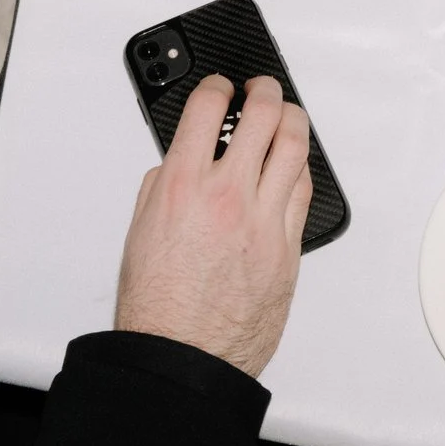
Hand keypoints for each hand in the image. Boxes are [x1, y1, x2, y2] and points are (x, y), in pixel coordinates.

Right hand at [114, 74, 312, 377]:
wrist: (183, 359)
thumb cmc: (157, 305)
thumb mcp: (140, 229)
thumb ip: (165, 185)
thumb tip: (183, 160)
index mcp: (182, 187)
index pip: (207, 107)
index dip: (216, 85)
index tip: (220, 86)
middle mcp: (228, 197)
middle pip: (264, 115)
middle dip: (264, 89)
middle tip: (261, 88)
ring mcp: (265, 222)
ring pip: (295, 148)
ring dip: (291, 121)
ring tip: (284, 117)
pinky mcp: (289, 248)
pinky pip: (304, 193)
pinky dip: (298, 169)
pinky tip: (291, 165)